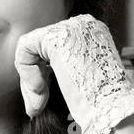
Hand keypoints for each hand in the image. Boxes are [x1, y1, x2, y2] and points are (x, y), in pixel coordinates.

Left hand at [14, 13, 133, 133]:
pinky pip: (24, 48)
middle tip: (37, 106)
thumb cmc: (97, 103)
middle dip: (34, 79)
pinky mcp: (55, 36)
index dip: (43, 75)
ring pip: (31, 48)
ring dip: (30, 80)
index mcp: (92, 33)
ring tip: (40, 102)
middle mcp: (83, 24)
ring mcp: (71, 27)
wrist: (109, 109)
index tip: (43, 100)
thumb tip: (32, 75)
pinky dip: (26, 72)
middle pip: (40, 47)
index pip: (53, 47)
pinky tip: (40, 89)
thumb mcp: (78, 78)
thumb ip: (60, 68)